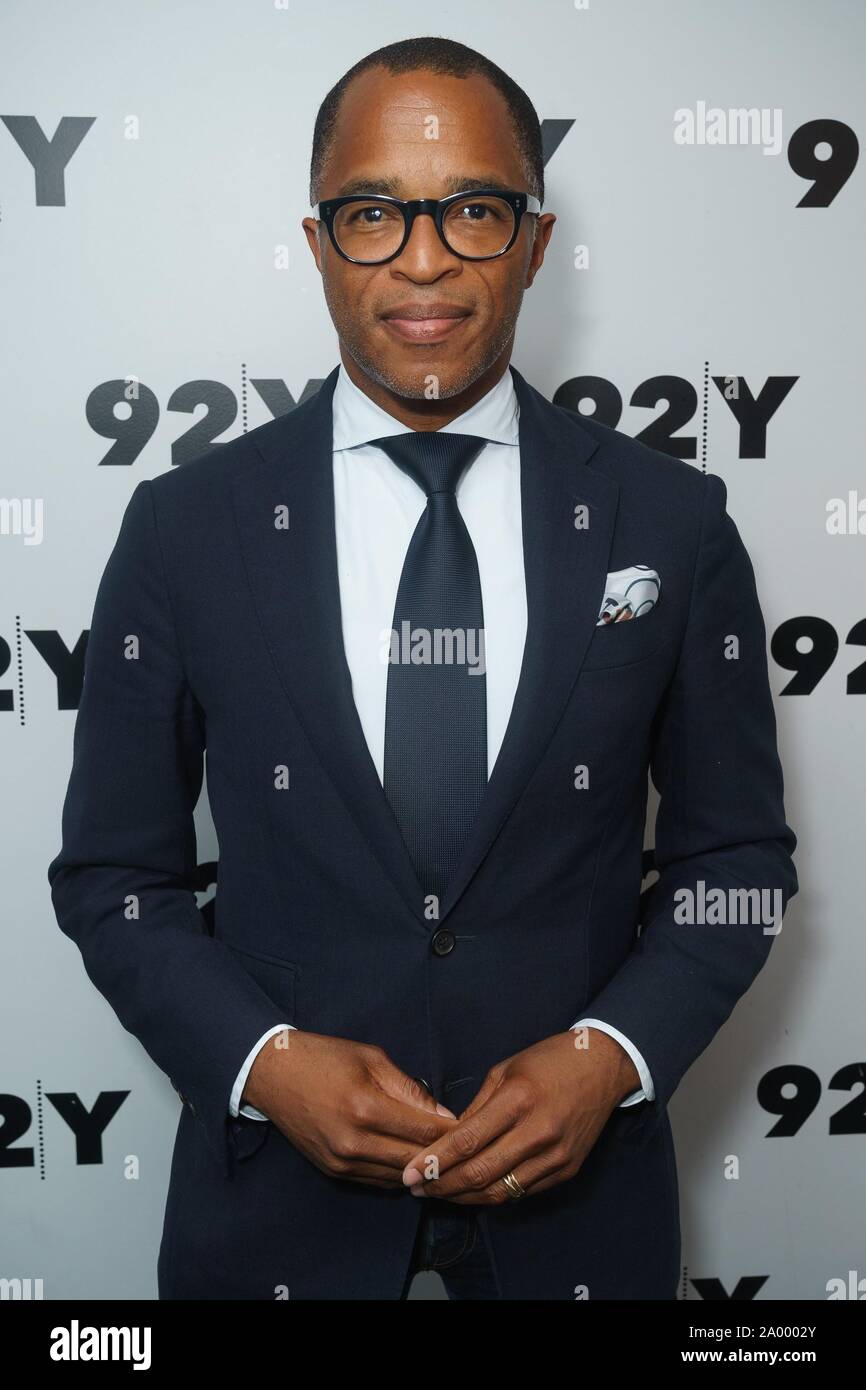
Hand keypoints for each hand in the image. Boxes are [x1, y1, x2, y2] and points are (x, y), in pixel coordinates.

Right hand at [242, 1030, 457, 1188]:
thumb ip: (410, 1090)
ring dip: (425, 1170)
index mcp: (365, 1107)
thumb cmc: (325, 1057)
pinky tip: (416, 1164)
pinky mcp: (334, 1171)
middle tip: (469, 1149)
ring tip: (448, 1160)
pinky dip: (400, 1174)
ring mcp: (342, 1161)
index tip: (476, 1129)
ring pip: (400, 1177)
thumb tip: (444, 1116)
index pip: (424, 1131)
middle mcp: (354, 1141)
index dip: (455, 1133)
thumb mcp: (372, 1059)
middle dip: (445, 1156)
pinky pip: (379, 1181)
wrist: (273, 1074)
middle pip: (416, 1160)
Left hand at [400, 1027, 640, 1203]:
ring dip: (465, 1197)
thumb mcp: (505, 1071)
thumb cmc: (548, 1061)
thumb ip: (477, 1108)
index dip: (435, 1161)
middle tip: (417, 1188)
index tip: (410, 1172)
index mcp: (518, 1099)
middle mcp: (538, 1131)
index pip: (467, 1141)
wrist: (603, 1066)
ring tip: (438, 1194)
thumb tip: (449, 1141)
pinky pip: (523, 1191)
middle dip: (442, 1185)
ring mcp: (555, 1154)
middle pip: (481, 1172)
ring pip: (501, 1190)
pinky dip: (494, 1194)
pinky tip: (473, 1191)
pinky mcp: (567, 1169)